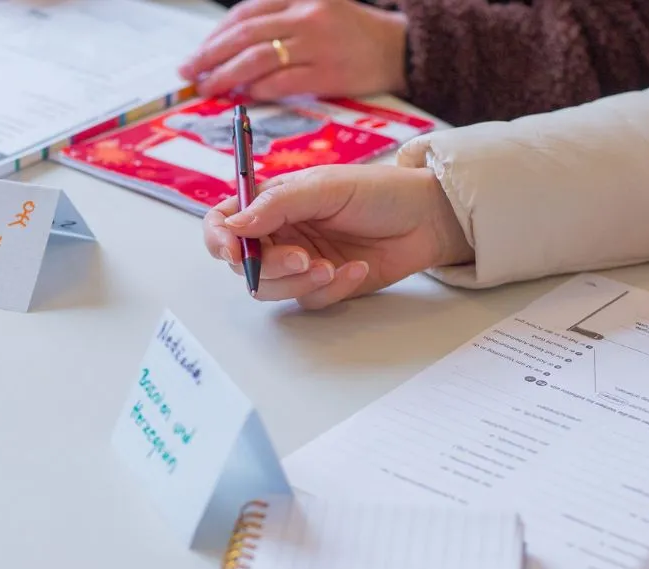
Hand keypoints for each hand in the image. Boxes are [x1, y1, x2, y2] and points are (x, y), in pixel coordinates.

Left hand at [178, 0, 407, 100]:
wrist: (399, 49)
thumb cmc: (353, 32)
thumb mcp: (316, 7)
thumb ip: (278, 19)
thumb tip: (231, 46)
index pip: (246, 13)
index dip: (216, 35)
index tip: (199, 53)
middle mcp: (306, 15)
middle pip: (245, 35)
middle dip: (210, 55)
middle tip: (190, 73)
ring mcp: (318, 44)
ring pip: (258, 59)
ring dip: (227, 76)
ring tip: (209, 88)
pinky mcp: (329, 72)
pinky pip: (283, 82)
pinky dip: (260, 90)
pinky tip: (245, 96)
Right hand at [203, 164, 472, 308]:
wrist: (427, 218)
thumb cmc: (378, 190)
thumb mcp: (325, 187)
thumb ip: (277, 205)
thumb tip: (234, 225)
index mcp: (272, 202)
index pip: (225, 223)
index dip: (220, 239)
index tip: (235, 252)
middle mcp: (280, 233)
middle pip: (245, 265)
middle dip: (270, 267)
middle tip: (303, 259)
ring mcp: (301, 262)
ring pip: (272, 290)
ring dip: (299, 283)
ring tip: (333, 267)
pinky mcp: (325, 285)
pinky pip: (310, 300)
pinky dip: (333, 289)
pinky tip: (359, 268)